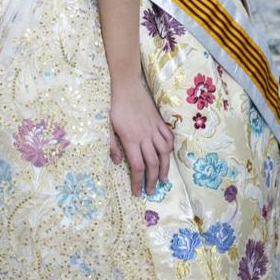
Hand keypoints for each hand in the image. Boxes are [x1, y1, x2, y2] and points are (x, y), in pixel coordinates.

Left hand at [109, 75, 173, 197]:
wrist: (128, 87)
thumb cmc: (116, 108)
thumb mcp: (109, 127)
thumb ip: (113, 145)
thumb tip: (117, 162)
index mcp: (130, 140)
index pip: (137, 166)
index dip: (138, 181)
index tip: (137, 192)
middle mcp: (145, 137)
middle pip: (152, 164)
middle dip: (152, 181)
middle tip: (152, 192)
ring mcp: (155, 129)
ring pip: (164, 153)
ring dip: (165, 169)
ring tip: (164, 180)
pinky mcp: (161, 122)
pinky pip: (169, 138)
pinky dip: (170, 149)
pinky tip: (168, 156)